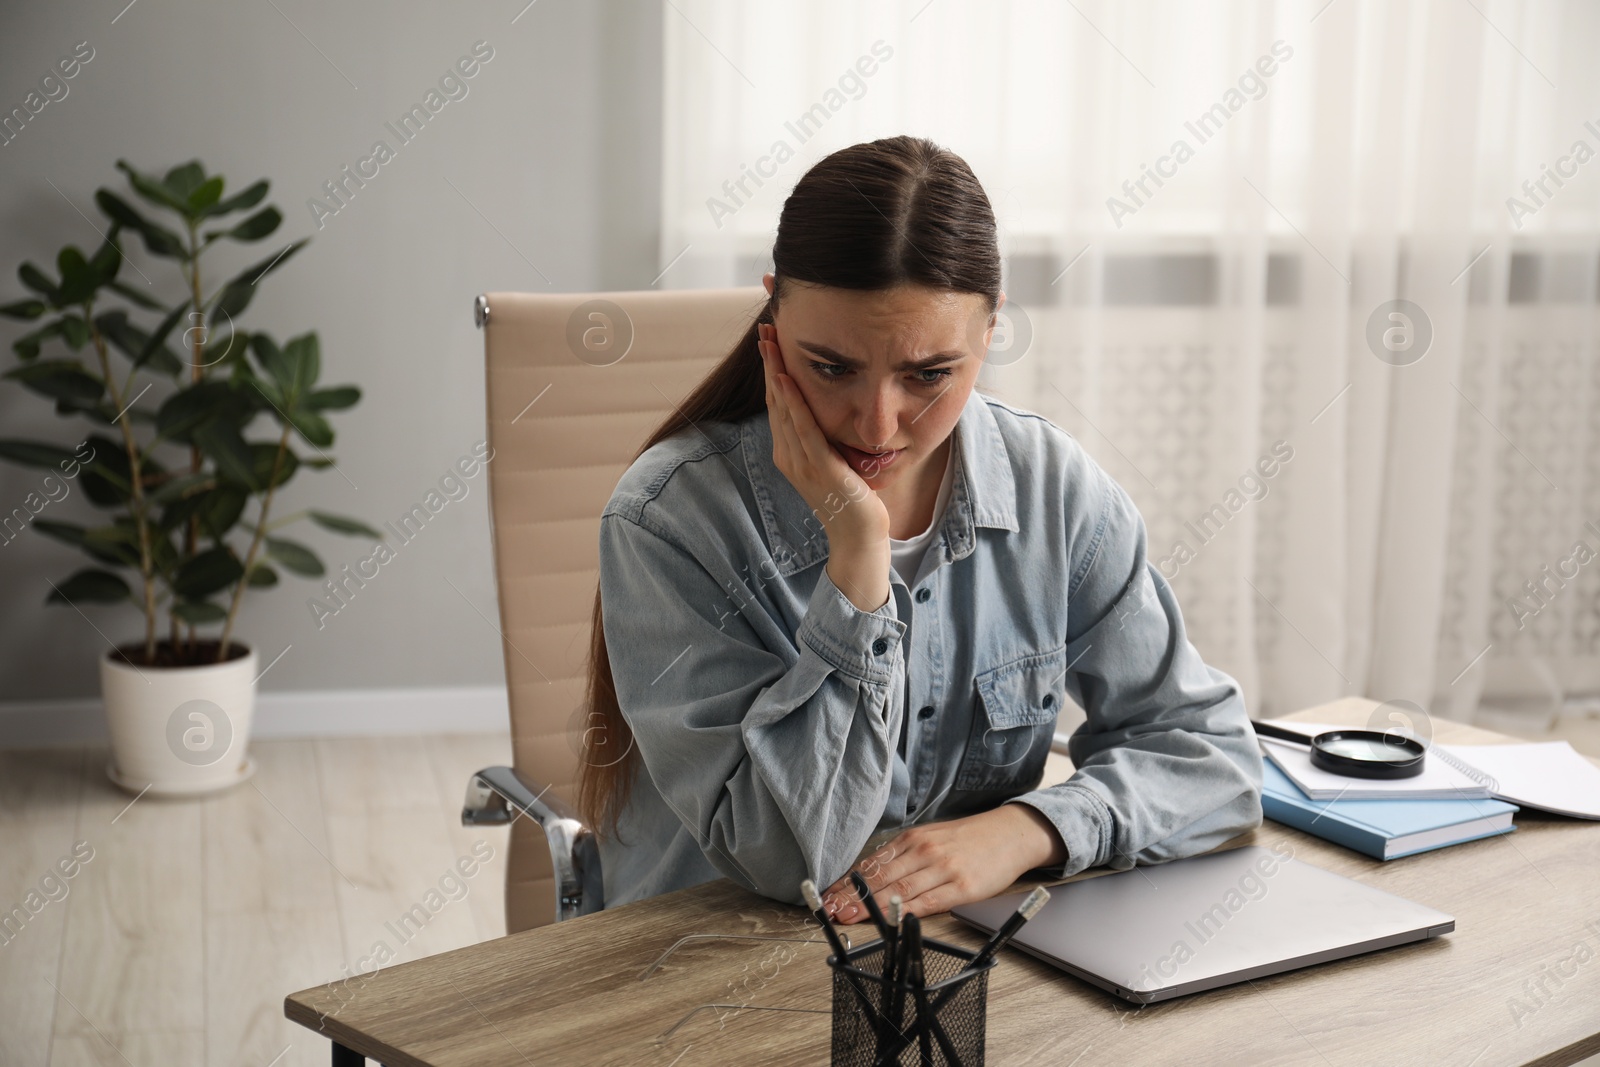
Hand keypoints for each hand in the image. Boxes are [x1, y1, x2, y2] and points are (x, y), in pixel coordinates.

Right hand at [758, 322, 889, 547]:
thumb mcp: (834, 462)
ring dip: (775, 373)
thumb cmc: (852, 501)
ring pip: (784, 410)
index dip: (772, 371)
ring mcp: (802, 464)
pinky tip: (785, 379)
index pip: (778, 405)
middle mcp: (789, 456)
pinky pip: (804, 430)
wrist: (860, 539)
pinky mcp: (820, 469)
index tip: (770, 341)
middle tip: (765, 330)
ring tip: (771, 344)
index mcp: (790, 454)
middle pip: (774, 401)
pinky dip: (793, 403)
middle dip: (769, 364)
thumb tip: (828, 412)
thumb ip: (825, 439)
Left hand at [819, 805, 1066, 921]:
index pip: (873, 862)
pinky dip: (906, 912)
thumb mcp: (933, 837)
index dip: (848, 881)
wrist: (1010, 834)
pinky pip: (929, 902)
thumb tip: (874, 874)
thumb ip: (906, 854)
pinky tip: (890, 920)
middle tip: (830, 909)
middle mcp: (924, 851)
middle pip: (880, 876)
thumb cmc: (970, 839)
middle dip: (852, 894)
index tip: (829, 895)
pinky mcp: (962, 887)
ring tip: (849, 916)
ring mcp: (943, 869)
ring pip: (899, 890)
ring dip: (871, 906)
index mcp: (914, 838)